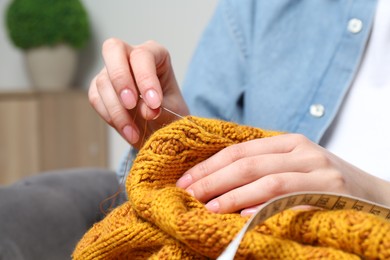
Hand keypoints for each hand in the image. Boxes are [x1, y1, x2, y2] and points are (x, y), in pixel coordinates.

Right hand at [89, 38, 188, 148]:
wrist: (160, 130)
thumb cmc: (171, 113)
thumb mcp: (173, 111)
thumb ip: (160, 108)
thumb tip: (144, 110)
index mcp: (155, 54)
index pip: (144, 55)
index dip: (146, 78)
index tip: (154, 104)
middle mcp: (130, 56)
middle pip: (113, 49)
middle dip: (120, 79)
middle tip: (130, 104)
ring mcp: (111, 71)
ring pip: (104, 81)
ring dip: (118, 110)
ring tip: (135, 133)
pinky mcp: (99, 88)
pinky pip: (96, 98)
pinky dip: (110, 116)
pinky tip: (127, 131)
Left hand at [176, 133, 389, 214]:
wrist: (375, 195)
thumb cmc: (325, 183)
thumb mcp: (294, 166)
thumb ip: (263, 168)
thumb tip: (217, 182)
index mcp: (288, 142)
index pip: (239, 151)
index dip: (209, 165)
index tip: (186, 180)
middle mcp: (302, 151)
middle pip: (247, 164)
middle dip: (213, 179)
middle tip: (188, 194)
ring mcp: (319, 170)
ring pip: (266, 180)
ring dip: (233, 195)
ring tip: (209, 208)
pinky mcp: (332, 191)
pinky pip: (292, 200)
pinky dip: (265, 207)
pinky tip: (244, 216)